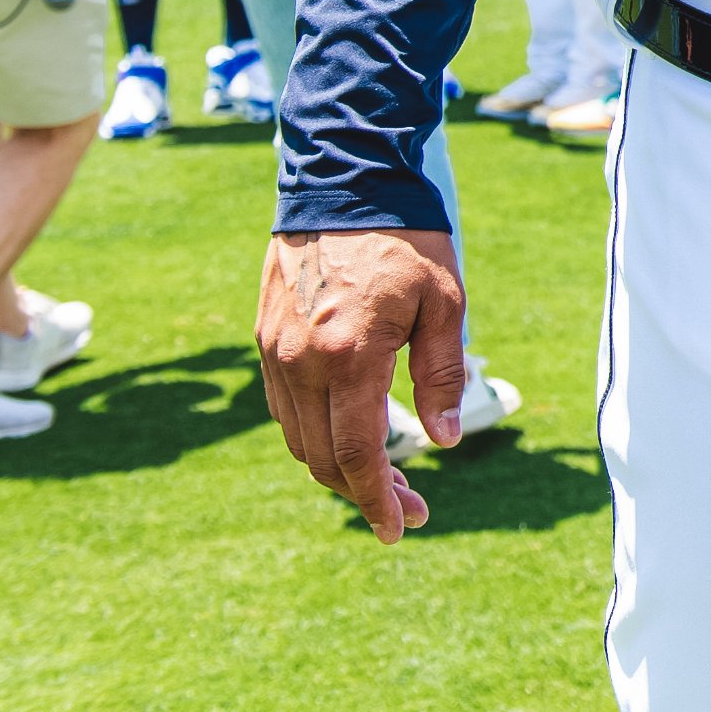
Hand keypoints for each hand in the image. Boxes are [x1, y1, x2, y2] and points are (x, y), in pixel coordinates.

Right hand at [255, 227, 465, 541]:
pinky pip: (286, 409)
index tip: (400, 527)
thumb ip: (441, 374)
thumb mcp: (444, 304)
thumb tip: (442, 442)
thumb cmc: (407, 241)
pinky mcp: (266, 341)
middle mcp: (300, 362)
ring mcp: (276, 353)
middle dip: (364, 493)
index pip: (355, 453)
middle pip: (322, 457)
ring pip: (299, 438)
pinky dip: (316, 435)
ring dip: (338, 468)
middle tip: (408, 511)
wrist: (344, 183)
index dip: (376, 499)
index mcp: (348, 355)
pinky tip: (352, 437)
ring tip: (387, 480)